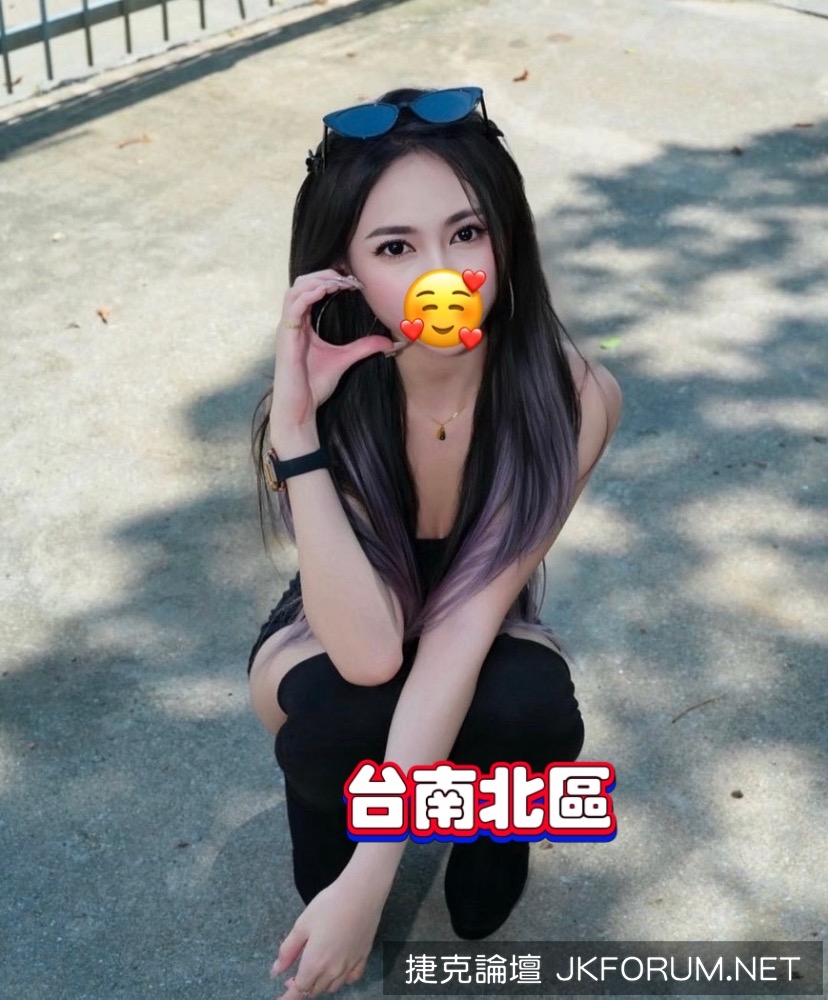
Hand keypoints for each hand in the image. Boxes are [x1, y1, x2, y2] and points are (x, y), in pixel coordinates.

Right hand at [270, 269, 399, 440]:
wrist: (300, 407)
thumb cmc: (314, 385)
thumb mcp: (345, 360)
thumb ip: (364, 348)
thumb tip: (388, 342)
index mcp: (303, 324)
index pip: (312, 290)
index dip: (331, 280)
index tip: (354, 281)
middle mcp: (293, 322)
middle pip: (303, 283)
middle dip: (325, 274)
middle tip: (349, 278)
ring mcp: (287, 328)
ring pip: (295, 289)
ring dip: (318, 280)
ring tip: (339, 281)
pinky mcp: (286, 336)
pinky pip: (293, 306)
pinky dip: (309, 294)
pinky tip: (326, 290)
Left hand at [271, 867, 386, 996]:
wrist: (362, 893)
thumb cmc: (328, 905)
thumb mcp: (302, 924)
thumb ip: (288, 951)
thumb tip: (276, 971)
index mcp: (314, 963)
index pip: (299, 989)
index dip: (288, 995)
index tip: (281, 997)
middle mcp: (333, 971)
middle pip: (315, 989)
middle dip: (303, 986)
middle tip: (295, 974)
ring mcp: (350, 965)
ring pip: (332, 987)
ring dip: (321, 984)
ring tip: (315, 969)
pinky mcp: (363, 957)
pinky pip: (351, 979)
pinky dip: (342, 979)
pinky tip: (338, 969)